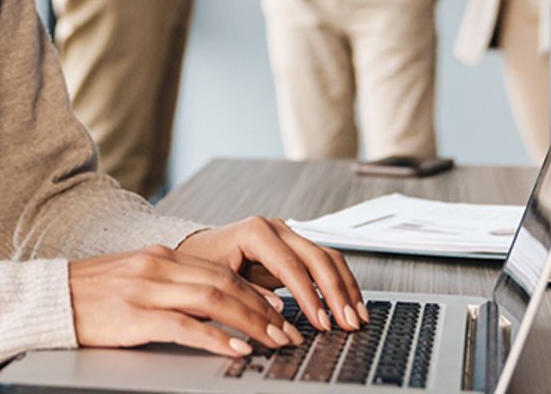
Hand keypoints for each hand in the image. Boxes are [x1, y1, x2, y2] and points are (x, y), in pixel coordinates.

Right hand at [70, 245, 302, 357]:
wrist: (48, 299)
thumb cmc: (89, 295)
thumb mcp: (133, 278)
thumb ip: (168, 284)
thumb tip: (207, 303)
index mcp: (160, 257)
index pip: (220, 270)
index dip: (254, 290)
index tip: (278, 309)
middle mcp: (158, 267)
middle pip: (225, 284)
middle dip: (262, 309)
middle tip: (287, 331)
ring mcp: (147, 290)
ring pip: (213, 301)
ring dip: (250, 322)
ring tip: (273, 341)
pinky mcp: (135, 316)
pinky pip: (185, 326)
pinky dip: (216, 337)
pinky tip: (236, 348)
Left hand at [176, 216, 368, 333]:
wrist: (195, 251)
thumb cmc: (201, 264)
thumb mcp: (218, 281)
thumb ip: (249, 295)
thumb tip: (280, 313)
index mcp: (255, 231)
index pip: (290, 265)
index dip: (309, 295)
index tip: (321, 321)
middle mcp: (276, 228)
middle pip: (317, 257)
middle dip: (335, 292)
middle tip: (347, 322)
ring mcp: (288, 235)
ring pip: (327, 257)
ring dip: (345, 288)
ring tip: (356, 317)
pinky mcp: (294, 248)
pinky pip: (324, 263)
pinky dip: (340, 284)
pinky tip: (349, 304)